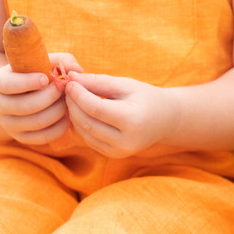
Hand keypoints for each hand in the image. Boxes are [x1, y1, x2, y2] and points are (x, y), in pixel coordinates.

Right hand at [0, 51, 81, 145]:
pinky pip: (43, 137)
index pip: (8, 84)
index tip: (45, 78)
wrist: (16, 96)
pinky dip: (59, 127)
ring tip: (68, 100)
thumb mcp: (39, 62)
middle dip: (50, 97)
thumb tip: (75, 70)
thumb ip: (59, 60)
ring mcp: (8, 124)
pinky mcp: (21, 138)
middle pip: (25, 106)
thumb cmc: (33, 73)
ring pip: (36, 122)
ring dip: (58, 111)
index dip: (27, 82)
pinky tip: (67, 116)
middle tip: (64, 89)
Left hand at [62, 71, 180, 158]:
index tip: (70, 82)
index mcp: (132, 120)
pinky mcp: (114, 155)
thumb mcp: (126, 85)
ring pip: (84, 133)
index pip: (95, 109)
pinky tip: (81, 112)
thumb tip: (71, 78)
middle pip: (87, 122)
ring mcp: (119, 151)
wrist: (165, 120)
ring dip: (74, 115)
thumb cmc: (145, 97)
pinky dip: (81, 126)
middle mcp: (126, 140)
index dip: (78, 95)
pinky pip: (89, 140)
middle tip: (68, 89)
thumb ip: (98, 81)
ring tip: (73, 99)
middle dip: (73, 105)